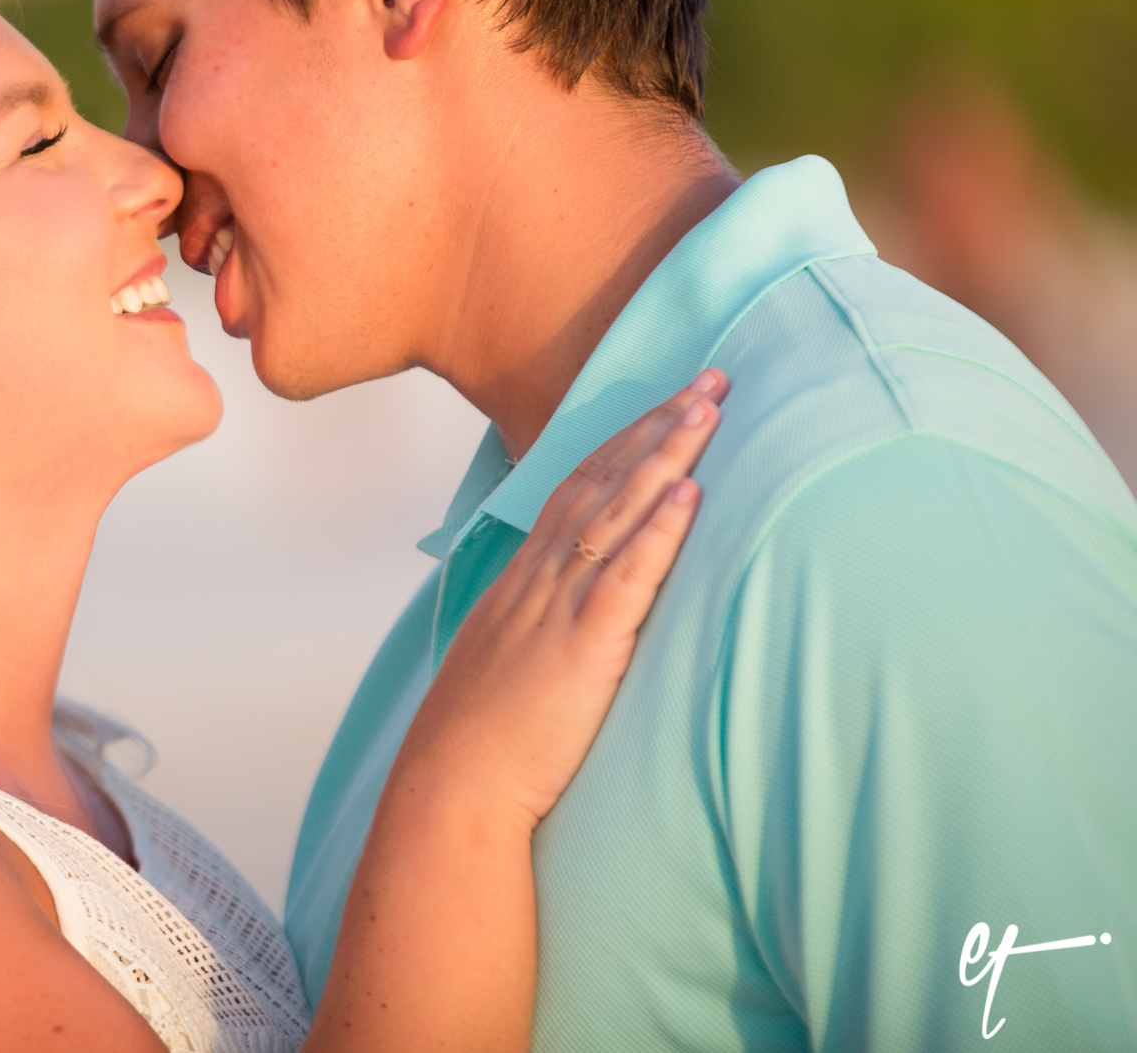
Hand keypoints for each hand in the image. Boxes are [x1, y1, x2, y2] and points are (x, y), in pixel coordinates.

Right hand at [400, 369, 726, 833]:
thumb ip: (541, 625)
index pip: (577, 487)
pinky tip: (689, 493)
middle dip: (657, 425)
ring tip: (709, 407)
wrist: (452, 786)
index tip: (667, 400)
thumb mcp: (508, 660)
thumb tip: (574, 613)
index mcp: (523, 580)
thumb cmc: (480, 738)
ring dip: (665, 456)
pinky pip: (624, 577)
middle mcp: (539, 579)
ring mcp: (557, 608)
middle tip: (710, 376)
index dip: (625, 440)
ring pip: (616, 513)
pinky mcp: (583, 647)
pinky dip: (658, 532)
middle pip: (602, 482)